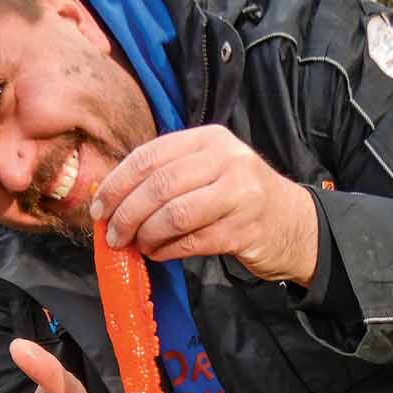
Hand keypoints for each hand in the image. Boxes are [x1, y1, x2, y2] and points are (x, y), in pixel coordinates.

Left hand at [89, 125, 318, 286]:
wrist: (294, 224)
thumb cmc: (240, 197)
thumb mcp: (209, 170)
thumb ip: (169, 174)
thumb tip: (112, 197)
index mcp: (209, 139)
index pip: (150, 156)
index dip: (118, 183)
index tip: (98, 207)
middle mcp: (226, 160)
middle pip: (159, 186)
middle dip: (126, 214)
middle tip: (112, 235)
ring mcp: (239, 194)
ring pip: (174, 215)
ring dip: (146, 235)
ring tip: (136, 245)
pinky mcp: (244, 229)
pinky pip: (191, 241)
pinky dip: (167, 250)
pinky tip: (157, 253)